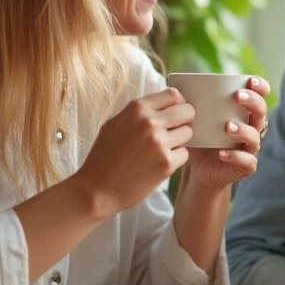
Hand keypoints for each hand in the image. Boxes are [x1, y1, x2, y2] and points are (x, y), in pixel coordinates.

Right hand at [76, 88, 193, 213]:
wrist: (96, 190)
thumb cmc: (104, 157)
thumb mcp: (115, 124)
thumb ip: (139, 113)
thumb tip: (163, 106)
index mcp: (136, 108)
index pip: (173, 94)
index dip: (178, 103)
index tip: (176, 112)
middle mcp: (150, 122)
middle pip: (187, 111)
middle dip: (184, 120)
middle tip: (175, 131)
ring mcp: (159, 143)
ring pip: (188, 133)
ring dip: (180, 141)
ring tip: (162, 150)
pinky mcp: (167, 163)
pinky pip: (184, 154)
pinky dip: (176, 159)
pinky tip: (159, 164)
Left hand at [186, 76, 271, 188]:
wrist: (199, 169)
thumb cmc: (201, 139)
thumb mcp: (197, 119)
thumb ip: (194, 104)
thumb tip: (177, 87)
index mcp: (243, 112)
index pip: (260, 95)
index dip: (260, 86)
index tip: (250, 81)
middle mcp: (251, 128)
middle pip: (260, 112)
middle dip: (252, 102)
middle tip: (238, 96)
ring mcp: (250, 147)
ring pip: (254, 137)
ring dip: (243, 130)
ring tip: (227, 127)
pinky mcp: (246, 165)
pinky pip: (247, 161)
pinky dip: (236, 156)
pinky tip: (222, 153)